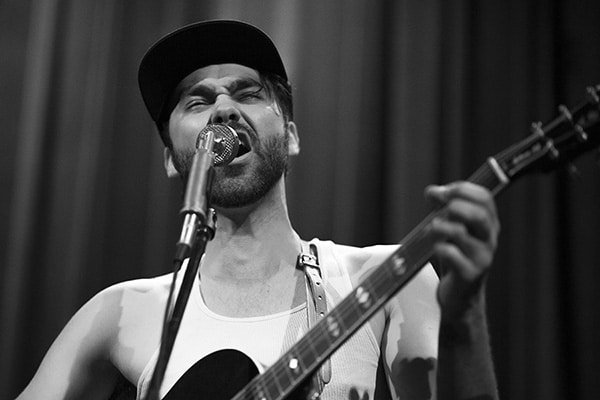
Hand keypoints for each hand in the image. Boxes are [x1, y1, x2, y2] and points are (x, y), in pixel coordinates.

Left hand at [425, 182, 499, 320]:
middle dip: (455, 206)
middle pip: (479, 214)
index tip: (442, 192)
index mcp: (488, 225)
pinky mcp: (469, 275)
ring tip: (431, 230)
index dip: (462, 189)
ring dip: (441, 227)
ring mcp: (481, 258)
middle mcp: (488, 240)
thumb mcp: (452, 230)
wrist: (459, 297)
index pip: (485, 198)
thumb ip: (444, 210)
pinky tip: (434, 249)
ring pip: (462, 234)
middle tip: (439, 210)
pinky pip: (452, 255)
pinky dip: (438, 248)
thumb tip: (432, 191)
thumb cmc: (456, 259)